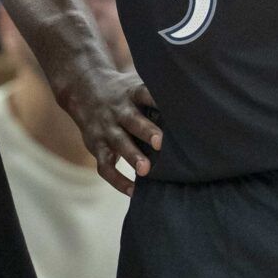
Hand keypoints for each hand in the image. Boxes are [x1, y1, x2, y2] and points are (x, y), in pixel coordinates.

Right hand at [58, 65, 161, 194]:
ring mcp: (106, 129)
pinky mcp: (96, 146)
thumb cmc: (123, 92)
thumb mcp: (136, 85)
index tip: (174, 108)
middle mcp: (118, 111)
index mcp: (131, 94)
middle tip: (160, 143)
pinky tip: (133, 191)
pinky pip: (105, 166)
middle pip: (132, 120)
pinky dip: (118, 180)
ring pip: (118, 143)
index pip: (145, 93)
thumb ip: (157, 96)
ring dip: (131, 156)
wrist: (82, 89)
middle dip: (146, 131)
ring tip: (146, 170)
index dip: (156, 99)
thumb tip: (194, 106)